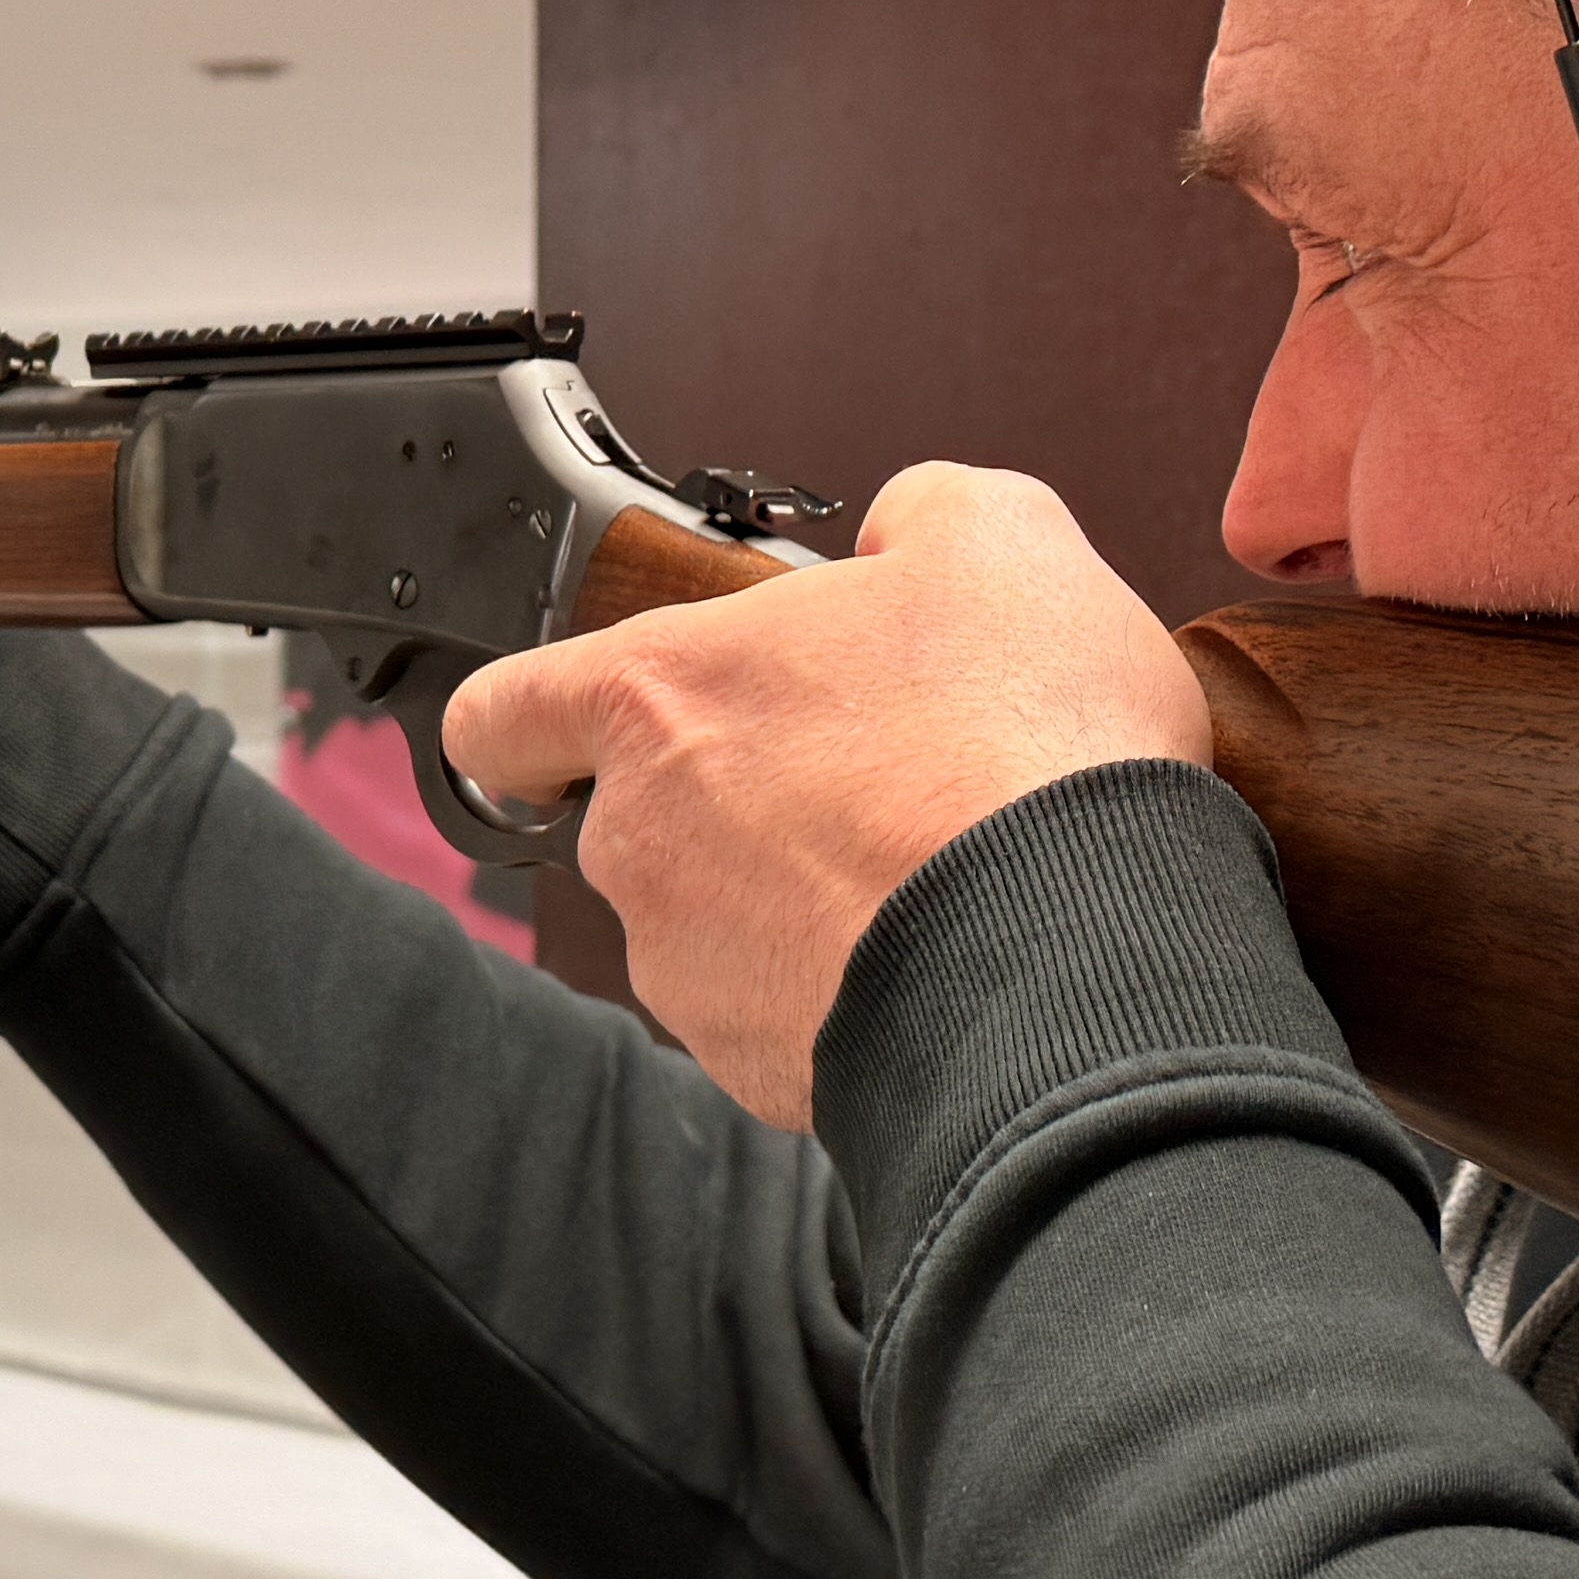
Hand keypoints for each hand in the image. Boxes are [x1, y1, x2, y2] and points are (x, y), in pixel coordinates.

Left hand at [444, 463, 1207, 1127]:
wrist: (1079, 955)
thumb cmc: (1021, 749)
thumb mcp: (1004, 543)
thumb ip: (922, 513)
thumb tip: (904, 532)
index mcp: (659, 698)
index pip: (500, 713)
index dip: (530, 717)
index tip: (575, 727)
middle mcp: (642, 842)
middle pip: (640, 817)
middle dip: (734, 801)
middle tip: (858, 776)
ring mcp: (688, 968)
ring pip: (715, 922)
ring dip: (795, 896)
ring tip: (925, 864)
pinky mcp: (753, 1065)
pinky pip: (781, 1011)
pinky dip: (844, 984)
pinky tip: (940, 948)